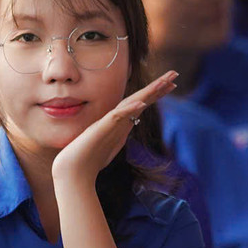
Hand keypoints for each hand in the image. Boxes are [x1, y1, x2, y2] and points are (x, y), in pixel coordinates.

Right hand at [51, 71, 177, 183]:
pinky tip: (142, 103)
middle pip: (140, 98)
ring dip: (148, 92)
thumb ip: (119, 135)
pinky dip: (129, 109)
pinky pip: (117, 117)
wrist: (72, 173)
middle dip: (158, 86)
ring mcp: (108, 123)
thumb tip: (127, 129)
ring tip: (164, 82)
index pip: (142, 104)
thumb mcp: (111, 145)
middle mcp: (116, 119)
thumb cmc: (89, 160)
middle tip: (174, 74)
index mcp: (120, 123)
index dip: (156, 93)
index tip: (171, 85)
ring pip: (131, 103)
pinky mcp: (100, 129)